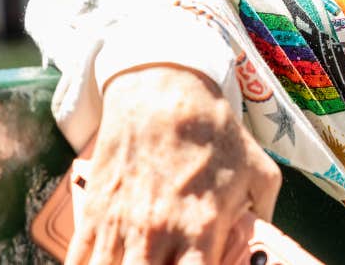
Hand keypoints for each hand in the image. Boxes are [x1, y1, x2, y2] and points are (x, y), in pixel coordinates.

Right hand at [66, 65, 282, 264]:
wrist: (163, 95)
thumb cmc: (214, 133)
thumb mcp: (259, 169)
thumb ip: (265, 211)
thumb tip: (265, 239)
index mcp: (201, 229)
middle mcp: (157, 235)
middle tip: (168, 264)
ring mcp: (120, 227)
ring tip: (143, 260)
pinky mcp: (93, 215)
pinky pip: (79, 262)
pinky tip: (108, 261)